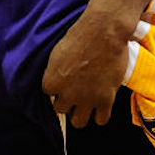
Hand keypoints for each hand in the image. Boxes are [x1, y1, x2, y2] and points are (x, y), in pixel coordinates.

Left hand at [41, 7, 131, 128]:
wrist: (104, 32)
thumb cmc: (80, 35)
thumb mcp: (58, 51)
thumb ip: (56, 70)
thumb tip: (57, 79)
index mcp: (52, 80)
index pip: (48, 92)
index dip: (56, 86)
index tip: (63, 80)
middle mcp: (67, 93)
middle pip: (61, 109)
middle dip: (66, 101)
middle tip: (73, 92)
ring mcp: (87, 99)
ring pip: (78, 122)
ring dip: (80, 113)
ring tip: (85, 102)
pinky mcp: (106, 100)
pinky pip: (101, 120)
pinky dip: (100, 115)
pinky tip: (100, 105)